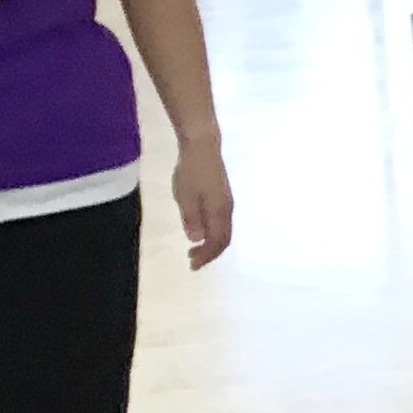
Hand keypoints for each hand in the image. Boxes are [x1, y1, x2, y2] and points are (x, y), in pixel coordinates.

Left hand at [172, 138, 233, 269]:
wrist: (202, 147)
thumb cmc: (191, 171)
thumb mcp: (185, 197)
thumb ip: (191, 219)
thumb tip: (196, 239)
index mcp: (219, 212)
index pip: (217, 242)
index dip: (206, 256)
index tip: (192, 265)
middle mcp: (227, 210)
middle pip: (224, 239)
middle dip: (209, 253)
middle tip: (192, 260)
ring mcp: (227, 203)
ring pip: (224, 231)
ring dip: (211, 243)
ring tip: (195, 248)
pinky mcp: (223, 197)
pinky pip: (222, 222)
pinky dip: (213, 232)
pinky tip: (201, 230)